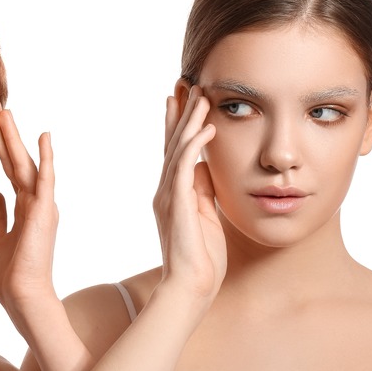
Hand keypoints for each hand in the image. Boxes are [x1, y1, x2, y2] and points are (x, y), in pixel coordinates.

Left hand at [0, 104, 58, 313]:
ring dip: (17, 139)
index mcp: (24, 208)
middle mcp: (35, 202)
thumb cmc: (9, 275)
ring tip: (7, 114)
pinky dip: (45, 158)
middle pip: (18, 161)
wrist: (21, 297)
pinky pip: (45, 180)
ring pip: (27, 164)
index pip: (9, 169)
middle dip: (6, 135)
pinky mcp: (44, 212)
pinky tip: (44, 137)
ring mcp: (41, 206)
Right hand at [153, 86, 226, 301]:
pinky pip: (184, 167)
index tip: (182, 99)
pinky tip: (206, 128)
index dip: (177, 124)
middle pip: (172, 142)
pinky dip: (194, 145)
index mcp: (173, 194)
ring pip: (177, 149)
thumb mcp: (206, 215)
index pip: (174, 152)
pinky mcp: (177, 204)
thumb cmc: (201, 257)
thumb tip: (204, 166)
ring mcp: (169, 196)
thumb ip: (202, 190)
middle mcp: (166, 190)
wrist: (192, 286)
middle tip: (187, 84)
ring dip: (189, 120)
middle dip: (180, 112)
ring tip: (200, 95)